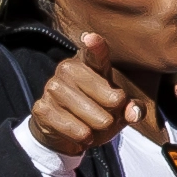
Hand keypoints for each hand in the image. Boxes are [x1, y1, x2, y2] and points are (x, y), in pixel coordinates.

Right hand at [24, 33, 136, 164]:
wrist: (65, 133)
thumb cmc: (98, 112)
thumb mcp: (119, 109)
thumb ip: (133, 108)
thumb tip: (135, 113)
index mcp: (89, 63)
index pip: (95, 54)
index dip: (95, 47)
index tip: (92, 38)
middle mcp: (68, 69)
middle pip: (112, 98)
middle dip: (115, 114)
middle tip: (105, 115)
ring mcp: (52, 87)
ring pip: (96, 116)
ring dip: (99, 128)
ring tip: (91, 125)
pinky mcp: (42, 108)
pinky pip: (77, 130)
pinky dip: (84, 137)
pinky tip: (80, 133)